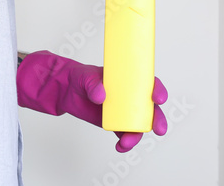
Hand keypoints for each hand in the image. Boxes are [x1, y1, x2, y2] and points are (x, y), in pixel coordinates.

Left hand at [16, 50, 168, 151]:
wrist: (65, 91)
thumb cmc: (79, 77)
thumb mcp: (85, 76)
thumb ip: (93, 84)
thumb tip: (101, 96)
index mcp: (127, 79)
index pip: (149, 83)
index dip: (158, 90)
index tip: (158, 98)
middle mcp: (130, 95)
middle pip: (151, 108)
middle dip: (158, 119)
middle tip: (158, 128)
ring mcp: (123, 111)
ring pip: (139, 125)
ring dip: (138, 135)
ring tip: (126, 142)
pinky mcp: (115, 123)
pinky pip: (125, 134)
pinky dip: (126, 143)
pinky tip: (120, 146)